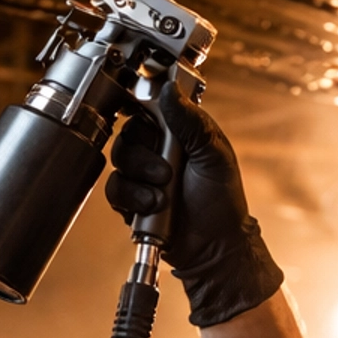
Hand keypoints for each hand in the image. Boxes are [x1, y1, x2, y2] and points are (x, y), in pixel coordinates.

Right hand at [106, 82, 283, 328]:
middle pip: (128, 135)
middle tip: (166, 173)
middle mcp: (159, 149)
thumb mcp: (214, 155)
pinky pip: (115, 189)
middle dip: (143, 156)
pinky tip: (151, 206)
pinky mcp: (132, 198)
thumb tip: (170, 90)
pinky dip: (130, 198)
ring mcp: (144, 174)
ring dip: (139, 181)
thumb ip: (191, 121)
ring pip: (119, 161)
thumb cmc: (222, 202)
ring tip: (162, 196)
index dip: (141, 110)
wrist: (214, 247)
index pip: (150, 108)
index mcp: (181, 132)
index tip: (141, 117)